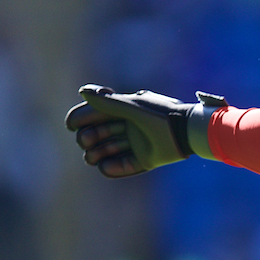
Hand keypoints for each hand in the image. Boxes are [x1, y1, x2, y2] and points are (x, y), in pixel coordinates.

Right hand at [66, 84, 222, 177]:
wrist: (187, 132)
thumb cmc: (160, 115)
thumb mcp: (132, 107)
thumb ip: (108, 102)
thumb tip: (82, 91)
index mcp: (124, 110)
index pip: (94, 114)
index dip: (80, 118)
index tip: (71, 125)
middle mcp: (128, 126)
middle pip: (97, 134)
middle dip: (87, 137)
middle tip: (87, 140)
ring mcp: (136, 143)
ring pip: (107, 151)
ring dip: (95, 154)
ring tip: (92, 157)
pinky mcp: (144, 159)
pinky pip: (121, 166)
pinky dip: (111, 168)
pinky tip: (105, 166)